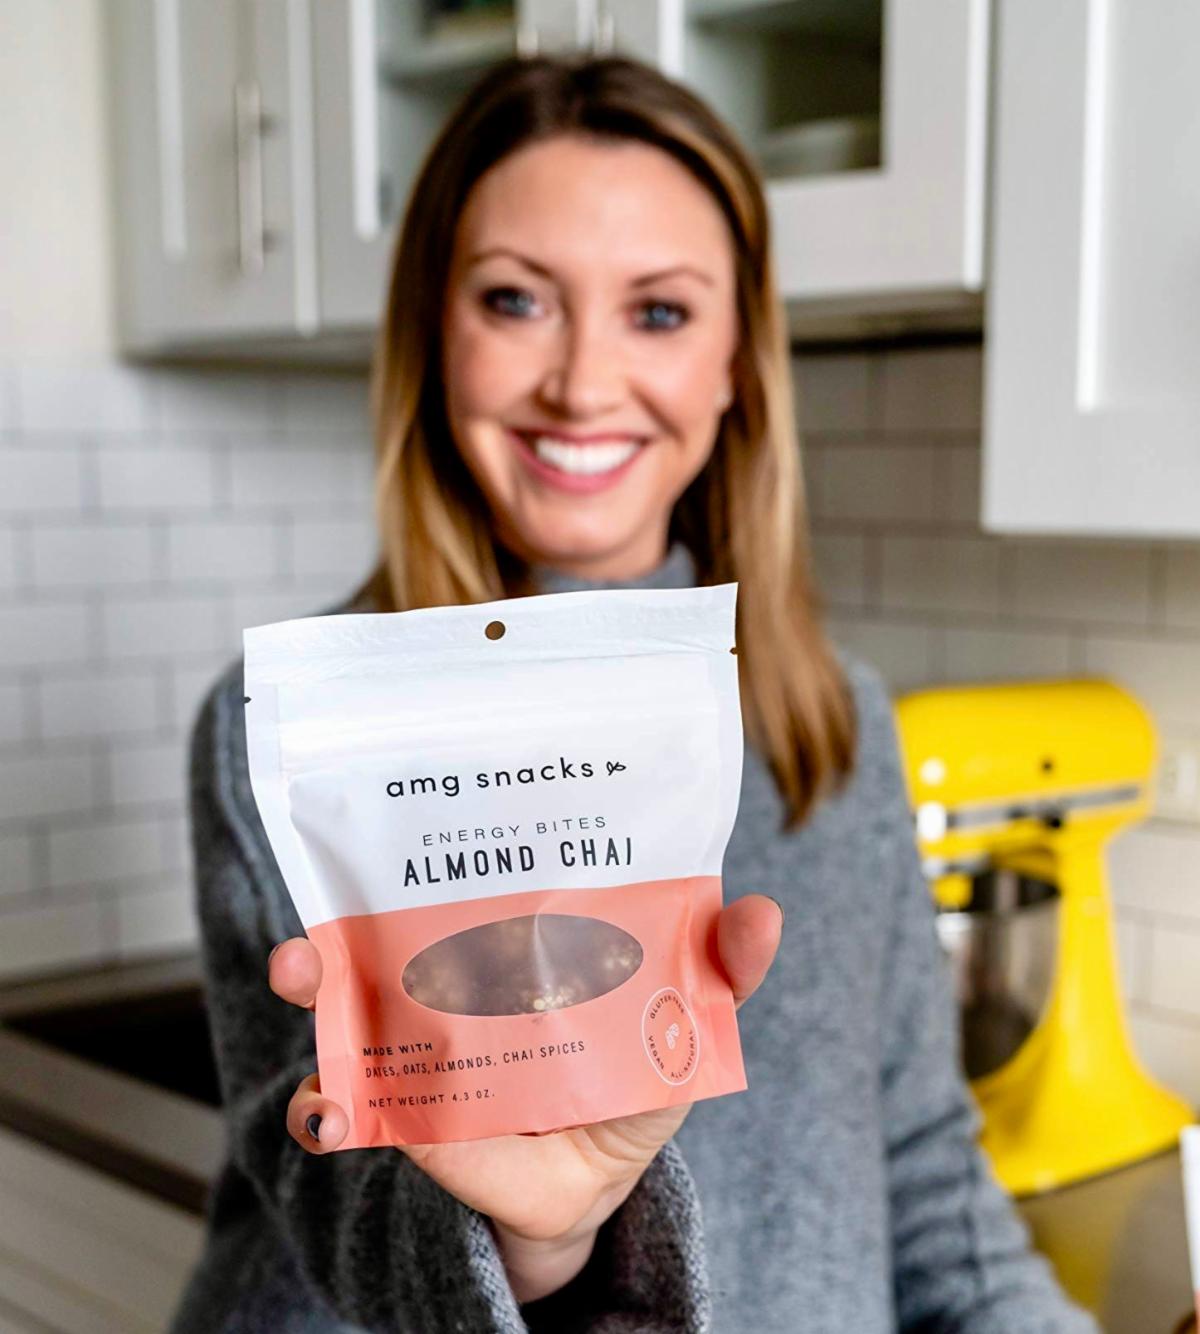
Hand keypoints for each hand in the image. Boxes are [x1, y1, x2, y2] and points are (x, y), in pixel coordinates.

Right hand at [269, 894, 782, 1297]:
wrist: (592, 1185)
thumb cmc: (634, 1080)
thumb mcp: (685, 1022)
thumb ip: (718, 968)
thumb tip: (762, 911)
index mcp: (512, 939)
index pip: (466, 876)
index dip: (429, 846)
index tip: (405, 815)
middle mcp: (449, 979)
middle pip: (379, 931)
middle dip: (339, 917)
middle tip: (316, 911)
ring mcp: (419, 1046)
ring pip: (344, 1005)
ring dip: (313, 985)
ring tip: (298, 968)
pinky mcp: (405, 1118)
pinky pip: (346, 1110)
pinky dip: (324, 1108)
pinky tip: (326, 1111)